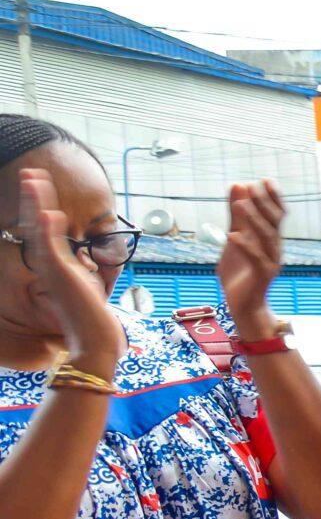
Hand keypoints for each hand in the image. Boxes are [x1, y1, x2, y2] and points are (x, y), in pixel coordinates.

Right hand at [13, 168, 123, 374]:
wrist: (93, 345)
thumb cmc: (93, 322)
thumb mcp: (88, 290)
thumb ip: (82, 274)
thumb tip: (85, 267)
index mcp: (56, 268)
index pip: (44, 232)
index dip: (40, 209)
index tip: (39, 187)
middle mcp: (50, 267)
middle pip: (36, 225)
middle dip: (33, 198)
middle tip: (30, 173)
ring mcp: (54, 271)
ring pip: (40, 231)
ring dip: (36, 204)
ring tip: (33, 179)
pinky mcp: (62, 278)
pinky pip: (52, 250)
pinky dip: (48, 232)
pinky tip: (48, 213)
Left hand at [217, 182, 289, 340]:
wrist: (243, 304)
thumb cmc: (240, 271)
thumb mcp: (235, 238)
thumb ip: (236, 216)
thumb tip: (239, 185)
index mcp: (271, 239)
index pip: (276, 214)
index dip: (273, 198)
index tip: (265, 180)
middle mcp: (275, 248)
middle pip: (274, 223)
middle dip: (264, 204)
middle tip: (254, 187)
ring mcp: (271, 262)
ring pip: (267, 239)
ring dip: (254, 221)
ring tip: (241, 205)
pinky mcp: (263, 276)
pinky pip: (255, 260)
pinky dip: (245, 247)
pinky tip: (232, 236)